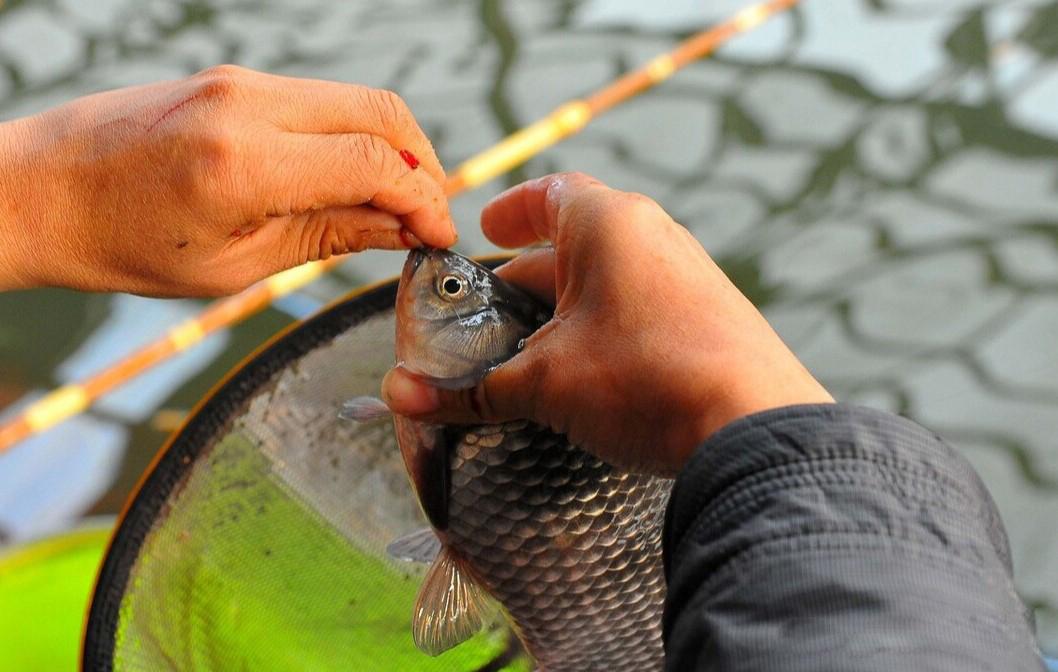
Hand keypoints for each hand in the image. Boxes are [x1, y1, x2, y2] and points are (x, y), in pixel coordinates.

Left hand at [0, 65, 454, 295]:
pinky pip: (321, 99)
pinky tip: (351, 178)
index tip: (439, 237)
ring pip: (357, 99)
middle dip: (424, 164)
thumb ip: (328, 237)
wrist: (42, 191)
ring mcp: (240, 82)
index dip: (425, 201)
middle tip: (428, 216)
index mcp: (243, 164)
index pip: (375, 163)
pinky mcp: (234, 79)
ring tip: (394, 203)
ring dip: (393, 147)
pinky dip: (353, 135)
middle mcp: (247, 105)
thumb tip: (401, 229)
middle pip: (383, 112)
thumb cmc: (123, 244)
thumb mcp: (236, 264)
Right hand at [382, 172, 832, 475]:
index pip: (550, 194)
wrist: (754, 428)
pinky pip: (643, 308)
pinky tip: (587, 375)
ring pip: (610, 281)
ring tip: (531, 352)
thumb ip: (471, 388)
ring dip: (567, 311)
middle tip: (492, 314)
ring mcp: (689, 276)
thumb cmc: (644, 379)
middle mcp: (654, 236)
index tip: (487, 229)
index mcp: (609, 224)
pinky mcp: (711, 317)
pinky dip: (605, 330)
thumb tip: (400, 397)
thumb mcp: (545, 383)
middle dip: (529, 279)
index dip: (511, 211)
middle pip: (575, 244)